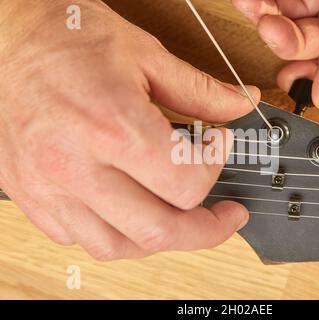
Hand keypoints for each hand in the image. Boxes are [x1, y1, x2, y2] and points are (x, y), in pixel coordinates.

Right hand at [0, 0, 259, 259]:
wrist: (7, 35)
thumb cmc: (67, 35)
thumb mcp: (146, 54)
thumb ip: (201, 91)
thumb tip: (239, 105)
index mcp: (111, 125)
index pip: (186, 183)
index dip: (216, 167)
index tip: (219, 148)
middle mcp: (75, 165)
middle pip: (158, 231)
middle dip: (206, 230)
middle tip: (225, 216)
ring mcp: (48, 187)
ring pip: (118, 247)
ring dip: (160, 238)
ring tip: (180, 217)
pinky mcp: (32, 195)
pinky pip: (80, 238)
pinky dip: (116, 233)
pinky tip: (130, 209)